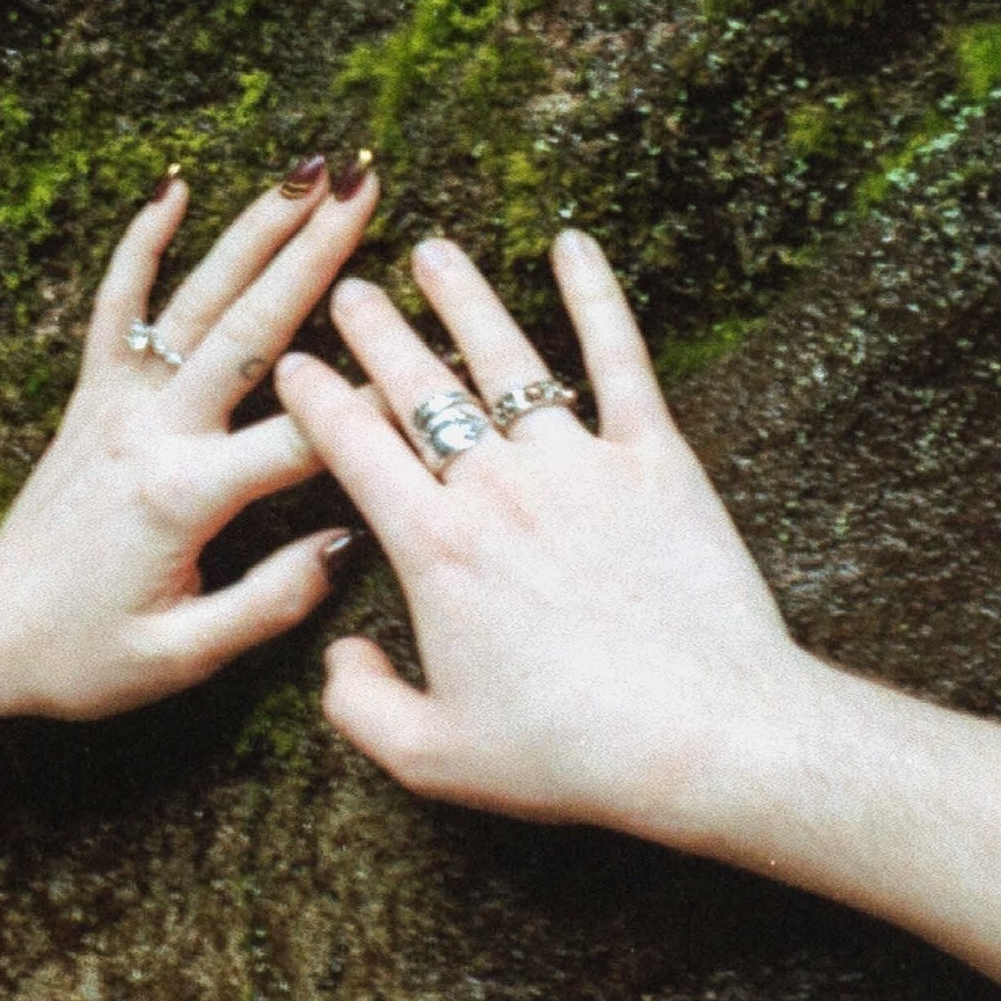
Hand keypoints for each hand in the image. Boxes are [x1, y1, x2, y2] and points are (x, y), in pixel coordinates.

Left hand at [0, 158, 377, 721]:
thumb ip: (269, 603)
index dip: (375, 400)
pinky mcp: (89, 397)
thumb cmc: (84, 656)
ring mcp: (116, 404)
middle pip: (250, 329)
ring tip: (310, 169)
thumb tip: (344, 546)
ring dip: (253, 229)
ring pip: (194, 299)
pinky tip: (173, 186)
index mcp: (185, 496)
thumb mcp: (183, 656)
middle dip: (316, 255)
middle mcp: (152, 432)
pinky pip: (113, 306)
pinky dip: (140, 243)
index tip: (436, 351)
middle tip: (370, 189)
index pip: (303, 436)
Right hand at [274, 227, 812, 839]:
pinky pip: (619, 358)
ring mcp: (579, 464)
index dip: (314, 399)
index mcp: (433, 549)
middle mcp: (497, 488)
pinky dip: (595, 295)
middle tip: (349, 291)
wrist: (706, 736)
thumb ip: (359, 705)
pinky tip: (574, 244)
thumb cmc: (571, 753)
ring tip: (434, 252)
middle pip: (418, 387)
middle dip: (375, 330)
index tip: (293, 365)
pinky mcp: (656, 459)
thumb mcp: (435, 757)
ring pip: (505, 358)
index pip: (353, 447)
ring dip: (463, 298)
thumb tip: (339, 654)